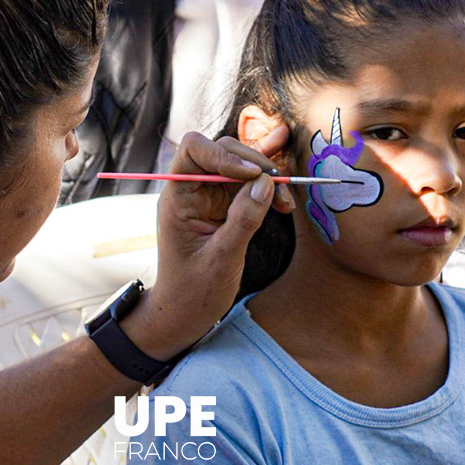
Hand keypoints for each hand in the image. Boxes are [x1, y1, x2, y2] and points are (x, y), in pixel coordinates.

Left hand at [121, 130, 293, 360]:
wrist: (184, 314)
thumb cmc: (193, 292)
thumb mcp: (222, 259)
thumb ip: (243, 220)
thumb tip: (265, 184)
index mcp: (178, 197)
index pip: (194, 149)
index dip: (224, 154)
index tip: (253, 175)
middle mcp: (191, 190)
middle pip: (222, 151)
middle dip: (254, 163)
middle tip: (280, 187)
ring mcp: (208, 197)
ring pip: (240, 166)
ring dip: (266, 177)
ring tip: (287, 201)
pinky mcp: (224, 207)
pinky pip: (247, 186)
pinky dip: (267, 190)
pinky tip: (284, 202)